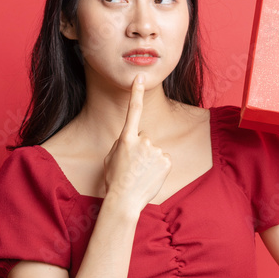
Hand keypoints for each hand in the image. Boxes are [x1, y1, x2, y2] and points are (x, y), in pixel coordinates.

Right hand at [102, 74, 171, 212]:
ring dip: (149, 160)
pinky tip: (150, 176)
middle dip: (141, 149)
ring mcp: (156, 150)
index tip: (140, 77)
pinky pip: (163, 160)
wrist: (125, 200)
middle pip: (144, 138)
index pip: (133, 110)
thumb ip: (123, 144)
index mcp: (126, 138)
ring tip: (140, 174)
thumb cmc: (115, 180)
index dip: (136, 92)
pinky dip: (158, 167)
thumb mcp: (111, 158)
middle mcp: (142, 140)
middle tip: (133, 166)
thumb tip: (134, 140)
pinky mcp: (167, 161)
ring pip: (154, 151)